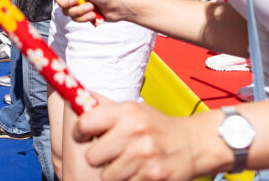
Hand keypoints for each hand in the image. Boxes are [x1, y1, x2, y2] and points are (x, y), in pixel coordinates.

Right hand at [45, 0, 126, 22]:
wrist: (117, 6)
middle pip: (59, 0)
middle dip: (68, 2)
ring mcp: (78, 4)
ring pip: (67, 11)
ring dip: (79, 10)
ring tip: (90, 6)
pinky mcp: (82, 14)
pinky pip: (75, 19)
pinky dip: (84, 17)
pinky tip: (92, 13)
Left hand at [73, 98, 197, 180]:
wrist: (193, 144)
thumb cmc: (158, 126)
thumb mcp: (134, 110)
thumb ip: (104, 107)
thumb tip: (75, 96)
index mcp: (127, 112)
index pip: (86, 122)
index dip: (80, 132)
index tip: (84, 136)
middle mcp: (135, 131)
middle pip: (92, 156)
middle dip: (99, 157)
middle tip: (110, 153)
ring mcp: (144, 156)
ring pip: (106, 175)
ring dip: (114, 173)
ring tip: (127, 163)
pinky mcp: (152, 176)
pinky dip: (130, 180)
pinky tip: (139, 171)